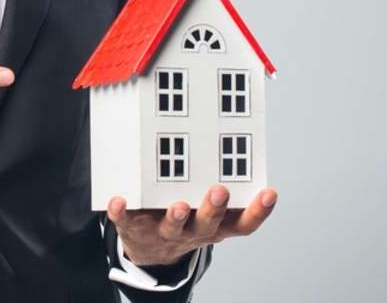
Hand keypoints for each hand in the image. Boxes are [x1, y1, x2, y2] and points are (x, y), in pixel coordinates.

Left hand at [107, 185, 277, 267]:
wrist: (151, 250)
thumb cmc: (185, 218)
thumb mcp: (207, 211)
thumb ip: (220, 184)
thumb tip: (232, 136)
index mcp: (214, 225)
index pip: (242, 224)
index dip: (258, 211)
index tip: (269, 192)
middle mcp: (192, 231)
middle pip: (207, 225)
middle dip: (214, 208)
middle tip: (219, 191)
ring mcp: (164, 232)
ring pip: (173, 228)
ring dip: (176, 216)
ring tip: (179, 205)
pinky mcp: (135, 230)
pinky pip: (127, 222)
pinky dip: (122, 212)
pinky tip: (118, 199)